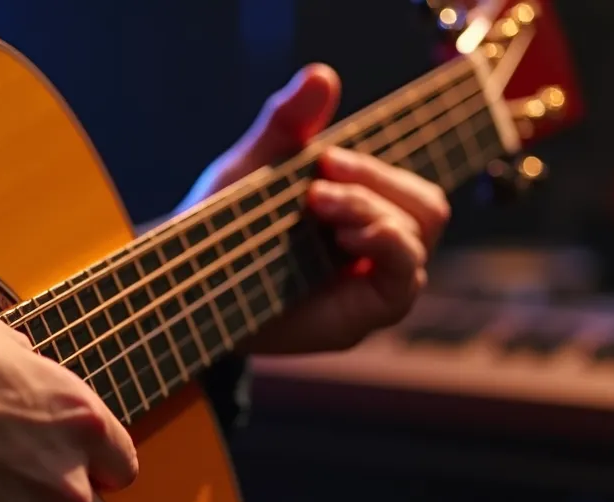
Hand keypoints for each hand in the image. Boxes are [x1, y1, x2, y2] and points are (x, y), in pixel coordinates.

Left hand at [180, 64, 450, 353]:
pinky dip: (384, 243)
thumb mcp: (252, 167)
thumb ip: (287, 123)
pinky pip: (406, 277)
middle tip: (317, 187)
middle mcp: (375, 244)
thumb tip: (321, 73)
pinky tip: (343, 237)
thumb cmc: (220, 227)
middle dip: (376, 183)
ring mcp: (374, 281)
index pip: (403, 180)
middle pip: (426, 204)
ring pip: (420, 230)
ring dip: (373, 209)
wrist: (186, 284)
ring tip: (318, 208)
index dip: (374, 165)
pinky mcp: (364, 315)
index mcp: (359, 206)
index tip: (325, 158)